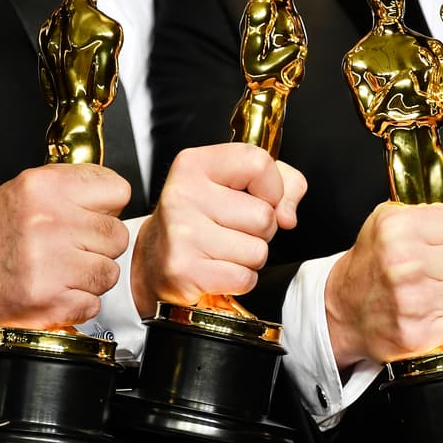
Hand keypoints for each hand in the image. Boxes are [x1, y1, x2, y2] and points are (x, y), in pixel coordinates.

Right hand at [0, 163, 130, 330]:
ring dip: (90, 277)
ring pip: (110, 272)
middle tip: (70, 248)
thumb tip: (117, 195)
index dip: (107, 207)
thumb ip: (75, 187)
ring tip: (60, 270)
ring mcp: (50, 264)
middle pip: (118, 236)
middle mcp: (48, 223)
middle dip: (99, 245)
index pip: (118, 191)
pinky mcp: (50, 301)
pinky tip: (54, 290)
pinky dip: (77, 303)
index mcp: (45, 187)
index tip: (90, 215)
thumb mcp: (30, 190)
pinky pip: (94, 303)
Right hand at [131, 143, 306, 316]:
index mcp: (195, 164)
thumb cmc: (202, 218)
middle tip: (232, 229)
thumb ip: (283, 183)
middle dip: (261, 230)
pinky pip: (244, 278)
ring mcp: (181, 233)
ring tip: (223, 250)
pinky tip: (217, 268)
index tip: (259, 197)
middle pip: (264, 215)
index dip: (273, 187)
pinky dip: (240, 279)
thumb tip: (287, 214)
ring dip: (250, 257)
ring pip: (258, 251)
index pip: (259, 163)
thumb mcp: (238, 185)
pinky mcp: (184, 270)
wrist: (155, 259)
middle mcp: (183, 194)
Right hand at [325, 186, 442, 367]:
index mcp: (397, 229)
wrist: (343, 310)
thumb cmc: (375, 263)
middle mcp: (404, 264)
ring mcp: (412, 303)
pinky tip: (437, 314)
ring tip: (437, 291)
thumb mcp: (399, 217)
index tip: (439, 242)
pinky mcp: (419, 336)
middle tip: (437, 269)